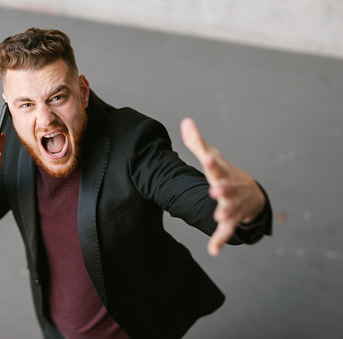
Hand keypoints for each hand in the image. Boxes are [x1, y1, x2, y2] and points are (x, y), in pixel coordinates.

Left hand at [180, 118, 264, 255]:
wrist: (251, 193)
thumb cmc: (225, 172)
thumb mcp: (213, 157)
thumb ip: (196, 143)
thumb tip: (185, 121)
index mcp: (223, 172)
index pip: (217, 165)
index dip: (212, 161)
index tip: (207, 156)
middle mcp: (230, 188)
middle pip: (227, 188)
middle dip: (222, 189)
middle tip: (215, 189)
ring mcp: (232, 205)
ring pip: (229, 210)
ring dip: (225, 214)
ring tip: (218, 216)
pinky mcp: (231, 220)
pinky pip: (226, 232)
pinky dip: (220, 240)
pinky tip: (213, 250)